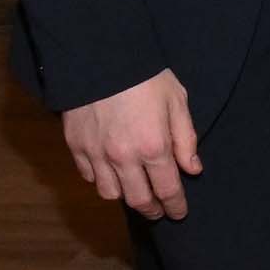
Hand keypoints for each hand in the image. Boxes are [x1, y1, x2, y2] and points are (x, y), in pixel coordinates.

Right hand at [59, 69, 199, 220]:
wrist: (101, 56)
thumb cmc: (146, 76)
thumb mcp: (177, 101)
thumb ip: (185, 138)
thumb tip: (193, 169)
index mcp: (153, 147)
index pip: (167, 190)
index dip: (175, 206)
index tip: (179, 213)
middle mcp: (123, 158)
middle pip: (138, 199)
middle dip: (152, 210)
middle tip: (159, 211)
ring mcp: (96, 154)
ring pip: (110, 193)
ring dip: (124, 196)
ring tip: (134, 191)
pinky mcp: (76, 146)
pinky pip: (88, 176)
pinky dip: (100, 179)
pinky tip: (109, 172)